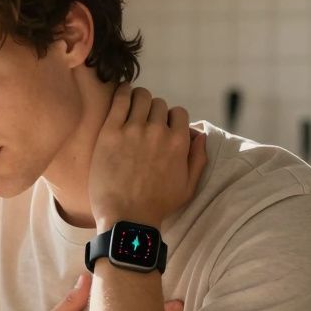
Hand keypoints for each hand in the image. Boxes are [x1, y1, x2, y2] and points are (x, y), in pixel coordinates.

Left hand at [89, 84, 208, 230]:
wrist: (126, 218)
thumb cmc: (157, 206)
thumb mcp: (188, 186)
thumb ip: (198, 158)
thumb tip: (200, 134)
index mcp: (179, 142)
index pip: (178, 113)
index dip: (170, 119)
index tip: (161, 127)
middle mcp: (158, 132)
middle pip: (159, 104)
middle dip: (153, 111)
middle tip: (143, 122)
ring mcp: (134, 130)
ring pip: (141, 97)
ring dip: (139, 99)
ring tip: (132, 107)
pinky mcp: (111, 132)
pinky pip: (119, 100)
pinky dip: (122, 92)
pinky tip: (121, 93)